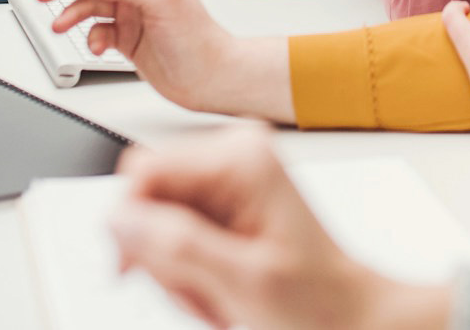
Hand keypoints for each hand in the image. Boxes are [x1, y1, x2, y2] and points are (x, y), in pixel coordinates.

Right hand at [35, 0, 238, 113]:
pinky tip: (98, 46)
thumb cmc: (198, 39)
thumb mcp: (164, 2)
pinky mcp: (123, 36)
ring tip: (59, 24)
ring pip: (88, 1)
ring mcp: (128, 11)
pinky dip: (90, 36)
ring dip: (71, 10)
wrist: (207, 79)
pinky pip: (95, 29)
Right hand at [109, 129, 450, 329]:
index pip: (143, 171)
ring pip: (157, 222)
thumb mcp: (242, 281)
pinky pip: (175, 234)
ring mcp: (230, 178)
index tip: (137, 270)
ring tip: (219, 295)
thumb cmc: (316, 301)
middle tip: (205, 291)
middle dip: (163, 256)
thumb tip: (120, 216)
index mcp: (241, 158)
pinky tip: (218, 287)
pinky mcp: (226, 202)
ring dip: (177, 271)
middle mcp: (234, 155)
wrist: (349, 315)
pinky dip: (188, 272)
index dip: (131, 225)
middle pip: (148, 199)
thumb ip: (178, 245)